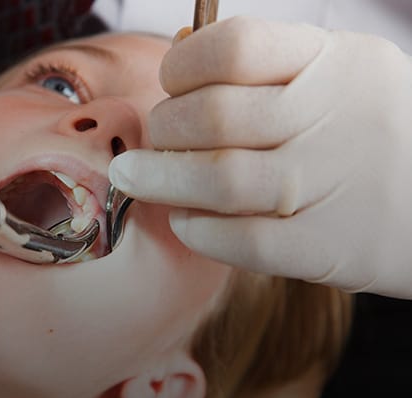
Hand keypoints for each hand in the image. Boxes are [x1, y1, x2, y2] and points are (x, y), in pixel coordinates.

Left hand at [108, 17, 411, 297]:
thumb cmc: (365, 132)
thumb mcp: (333, 76)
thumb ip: (263, 71)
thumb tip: (178, 55)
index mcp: (333, 61)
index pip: (235, 47)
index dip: (182, 66)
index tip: (171, 86)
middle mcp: (335, 116)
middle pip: (214, 117)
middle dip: (163, 130)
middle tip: (155, 144)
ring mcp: (334, 184)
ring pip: (221, 180)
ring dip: (161, 181)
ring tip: (137, 180)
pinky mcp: (332, 246)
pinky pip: (245, 240)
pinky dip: (200, 231)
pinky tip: (186, 222)